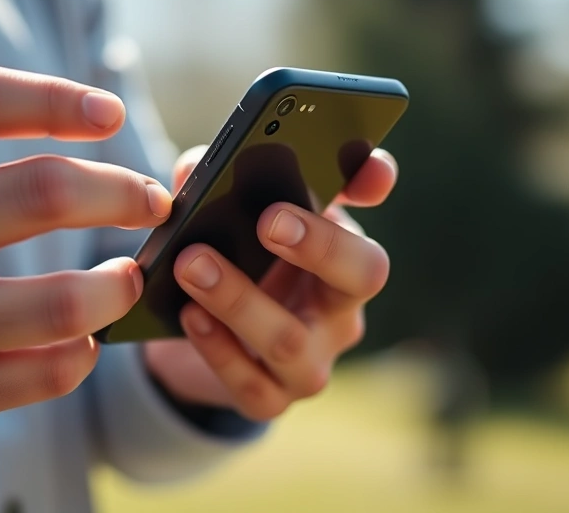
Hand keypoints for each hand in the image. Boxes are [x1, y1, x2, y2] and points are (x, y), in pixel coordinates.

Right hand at [0, 65, 172, 432]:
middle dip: (123, 193)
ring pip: (62, 304)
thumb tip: (106, 115)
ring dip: (118, 286)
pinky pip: (53, 372)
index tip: (113, 113)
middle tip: (151, 203)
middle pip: (44, 193)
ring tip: (126, 276)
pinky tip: (86, 334)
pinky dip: (88, 349)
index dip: (57, 98)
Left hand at [145, 144, 396, 420]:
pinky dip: (219, 350)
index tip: (364, 172)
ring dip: (240, 301)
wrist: (191, 330)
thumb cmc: (226, 257)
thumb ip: (217, 179)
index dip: (376, 187)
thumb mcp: (225, 212)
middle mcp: (340, 306)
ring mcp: (312, 359)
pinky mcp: (272, 397)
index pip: (378, 200)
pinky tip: (190, 316)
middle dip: (321, 246)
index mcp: (340, 251)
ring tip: (193, 263)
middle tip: (268, 220)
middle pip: (364, 274)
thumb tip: (196, 171)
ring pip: (292, 341)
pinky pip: (254, 386)